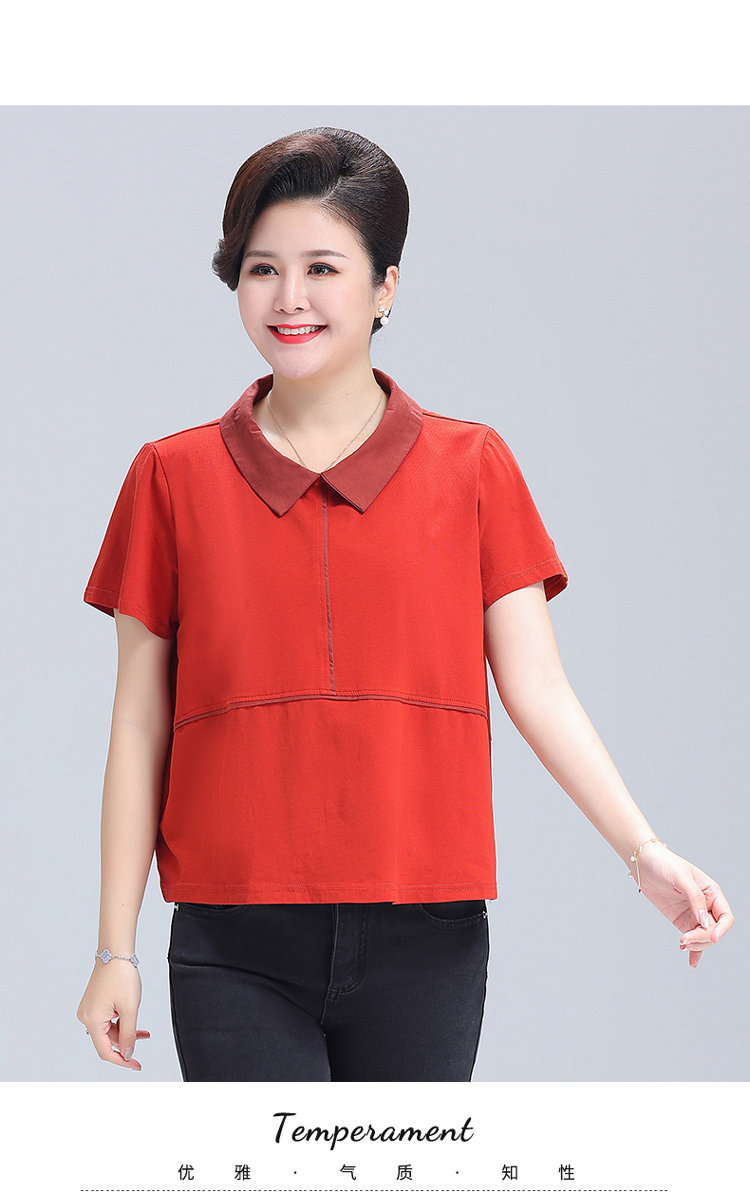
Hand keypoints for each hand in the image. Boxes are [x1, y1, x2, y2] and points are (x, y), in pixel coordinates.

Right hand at [76, 961, 150, 1068]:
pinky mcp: (94, 1003)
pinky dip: (120, 1021)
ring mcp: (89, 1009)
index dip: (122, 1060)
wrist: (115, 953)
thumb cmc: (121, 976)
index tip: (136, 1065)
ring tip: (144, 1029)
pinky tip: (132, 1018)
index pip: (105, 1051)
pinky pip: (107, 1019)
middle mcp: (86, 1016)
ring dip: (125, 1031)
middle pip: (107, 1040)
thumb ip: (129, 1035)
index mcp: (92, 1020)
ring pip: (109, 1029)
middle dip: (127, 1042)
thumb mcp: (130, 1009)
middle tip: (145, 1039)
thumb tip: (127, 1054)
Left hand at [630, 842, 733, 967]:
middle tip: (684, 939)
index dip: (722, 929)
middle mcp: (706, 905)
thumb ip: (695, 898)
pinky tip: (692, 962)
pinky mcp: (681, 920)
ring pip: (703, 937)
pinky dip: (693, 951)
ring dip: (695, 945)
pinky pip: (691, 938)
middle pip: (713, 930)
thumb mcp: (681, 877)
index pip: (725, 917)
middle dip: (701, 938)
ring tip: (681, 944)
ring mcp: (693, 914)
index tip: (712, 937)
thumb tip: (704, 921)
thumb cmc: (665, 864)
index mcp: (712, 892)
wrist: (644, 863)